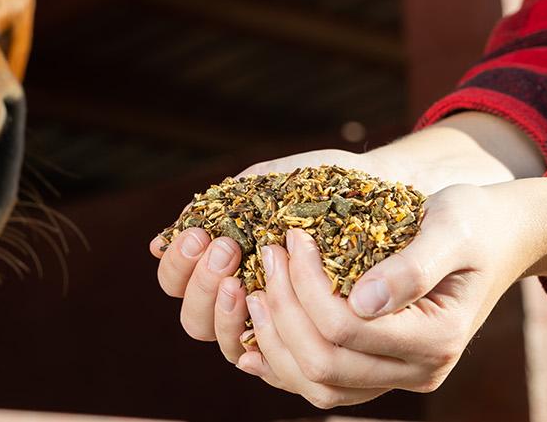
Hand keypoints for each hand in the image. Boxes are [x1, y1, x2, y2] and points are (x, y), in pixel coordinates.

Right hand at [150, 150, 391, 353]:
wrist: (388, 191)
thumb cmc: (326, 185)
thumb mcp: (269, 185)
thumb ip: (217, 210)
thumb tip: (157, 242)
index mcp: (223, 263)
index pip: (175, 282)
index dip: (178, 266)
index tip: (200, 236)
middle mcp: (241, 299)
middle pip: (193, 321)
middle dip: (199, 286)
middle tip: (226, 250)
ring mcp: (274, 323)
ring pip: (227, 344)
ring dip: (225, 312)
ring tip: (244, 279)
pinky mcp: (311, 340)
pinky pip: (276, 362)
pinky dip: (264, 341)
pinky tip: (270, 310)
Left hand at [233, 176, 546, 407]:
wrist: (496, 237)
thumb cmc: (473, 220)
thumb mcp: (452, 226)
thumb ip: (413, 265)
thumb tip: (363, 300)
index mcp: (438, 337)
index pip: (347, 327)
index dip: (306, 284)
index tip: (291, 235)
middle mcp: (419, 370)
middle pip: (325, 363)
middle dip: (284, 309)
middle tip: (268, 255)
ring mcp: (398, 377)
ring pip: (317, 385)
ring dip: (277, 340)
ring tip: (254, 289)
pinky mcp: (379, 371)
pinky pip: (322, 385)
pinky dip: (284, 362)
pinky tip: (255, 331)